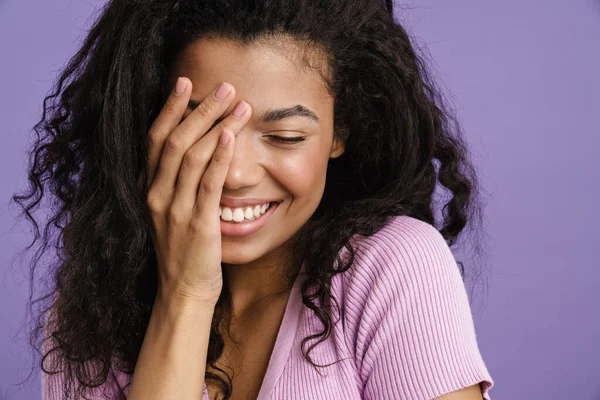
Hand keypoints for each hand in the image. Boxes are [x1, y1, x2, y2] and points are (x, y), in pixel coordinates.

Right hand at [142, 78, 251, 304]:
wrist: (183, 290)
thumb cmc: (182, 249)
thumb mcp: (168, 212)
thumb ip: (174, 183)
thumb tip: (193, 149)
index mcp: (148, 188)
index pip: (155, 139)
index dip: (169, 109)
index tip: (184, 83)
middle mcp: (156, 195)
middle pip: (175, 140)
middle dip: (200, 109)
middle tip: (224, 87)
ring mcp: (175, 209)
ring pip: (192, 156)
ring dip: (216, 126)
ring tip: (239, 105)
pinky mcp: (197, 224)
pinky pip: (207, 184)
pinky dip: (219, 158)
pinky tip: (231, 137)